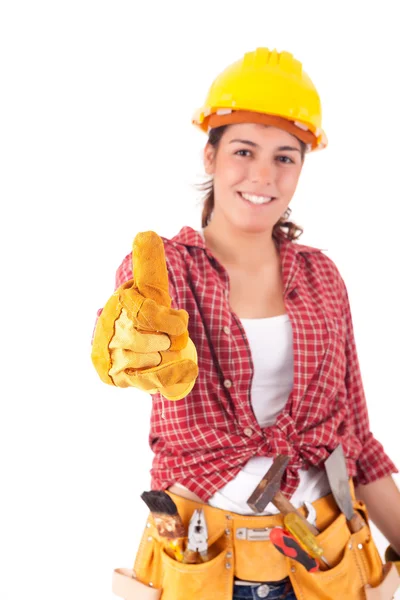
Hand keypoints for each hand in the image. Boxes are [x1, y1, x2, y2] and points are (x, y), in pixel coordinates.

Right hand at [92, 231, 197, 399]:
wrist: (127, 345)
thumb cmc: (143, 313)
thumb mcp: (147, 289)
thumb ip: (149, 266)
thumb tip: (147, 234)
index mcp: (120, 304)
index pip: (144, 312)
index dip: (167, 320)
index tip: (182, 321)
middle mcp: (110, 329)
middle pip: (143, 340)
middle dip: (165, 340)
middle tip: (172, 340)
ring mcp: (113, 354)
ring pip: (146, 361)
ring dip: (166, 358)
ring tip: (169, 353)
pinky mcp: (119, 376)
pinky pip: (146, 380)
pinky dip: (168, 377)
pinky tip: (183, 370)